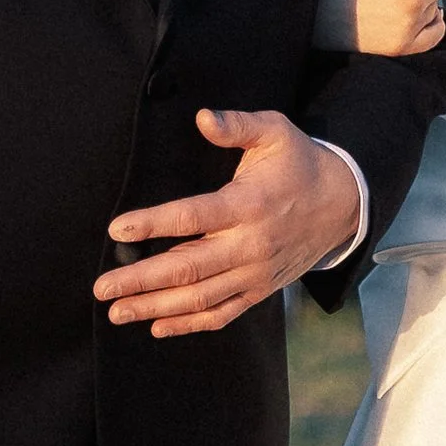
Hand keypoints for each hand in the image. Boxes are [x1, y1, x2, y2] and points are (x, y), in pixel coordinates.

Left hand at [97, 111, 362, 338]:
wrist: (343, 205)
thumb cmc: (299, 164)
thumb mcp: (274, 132)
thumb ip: (237, 125)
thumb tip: (202, 118)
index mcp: (249, 204)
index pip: (193, 216)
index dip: (153, 224)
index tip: (117, 229)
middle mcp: (251, 244)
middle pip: (189, 267)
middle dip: (141, 280)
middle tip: (101, 287)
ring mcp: (256, 273)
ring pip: (200, 298)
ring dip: (156, 307)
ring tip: (118, 311)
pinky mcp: (260, 290)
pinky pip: (222, 313)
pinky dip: (190, 324)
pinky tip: (157, 327)